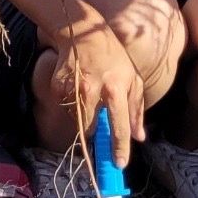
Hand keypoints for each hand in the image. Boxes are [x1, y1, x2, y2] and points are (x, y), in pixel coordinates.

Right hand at [47, 17, 147, 165]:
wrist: (83, 33)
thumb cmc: (114, 58)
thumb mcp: (133, 79)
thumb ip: (136, 110)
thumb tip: (139, 137)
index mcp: (116, 88)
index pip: (118, 125)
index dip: (119, 147)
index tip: (119, 164)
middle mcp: (94, 90)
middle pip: (92, 127)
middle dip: (96, 127)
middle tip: (99, 112)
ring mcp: (73, 88)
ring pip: (78, 119)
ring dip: (85, 114)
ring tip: (91, 92)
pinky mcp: (58, 87)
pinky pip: (67, 108)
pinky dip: (73, 103)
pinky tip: (79, 85)